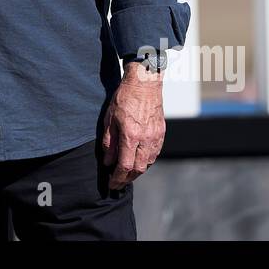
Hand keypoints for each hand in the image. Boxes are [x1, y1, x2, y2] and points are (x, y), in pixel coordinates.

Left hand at [101, 61, 164, 188]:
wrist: (144, 83)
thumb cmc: (124, 98)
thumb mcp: (109, 119)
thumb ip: (109, 143)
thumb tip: (108, 162)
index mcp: (131, 135)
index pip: (125, 166)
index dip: (117, 178)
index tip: (111, 184)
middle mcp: (146, 139)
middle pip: (138, 169)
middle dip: (127, 179)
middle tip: (118, 182)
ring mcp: (156, 137)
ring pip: (148, 163)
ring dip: (137, 172)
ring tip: (127, 174)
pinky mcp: (161, 133)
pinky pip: (154, 154)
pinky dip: (146, 162)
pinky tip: (138, 161)